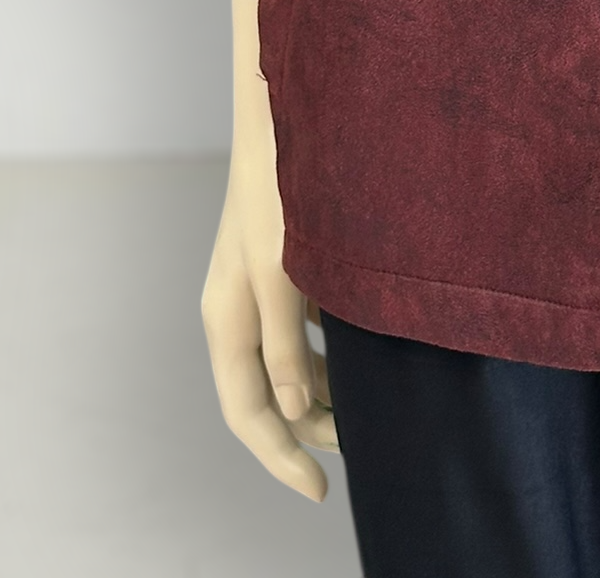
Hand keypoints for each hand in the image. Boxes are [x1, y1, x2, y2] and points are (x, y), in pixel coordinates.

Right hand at [201, 0, 337, 499]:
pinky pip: (305, 326)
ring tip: (372, 405)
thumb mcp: (284, 269)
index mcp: (227, 316)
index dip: (280, 458)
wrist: (286, 106)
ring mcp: (261, 282)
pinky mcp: (286, 259)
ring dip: (324, 390)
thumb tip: (291, 409)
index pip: (248, 412)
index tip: (321, 492)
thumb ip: (287, 343)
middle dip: (309, 430)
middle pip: (268, 395)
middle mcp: (238, 305)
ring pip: (290, 361)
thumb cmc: (284, 183)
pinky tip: (369, 347)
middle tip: (362, 446)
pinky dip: (331, 349)